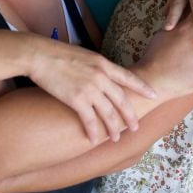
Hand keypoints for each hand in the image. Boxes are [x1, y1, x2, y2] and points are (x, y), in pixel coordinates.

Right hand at [27, 42, 156, 143]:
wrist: (39, 55)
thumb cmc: (56, 53)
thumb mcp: (83, 55)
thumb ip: (95, 66)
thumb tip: (101, 76)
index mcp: (103, 63)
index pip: (128, 77)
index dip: (142, 87)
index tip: (153, 95)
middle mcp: (101, 77)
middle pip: (122, 100)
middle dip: (130, 116)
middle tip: (135, 127)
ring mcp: (90, 89)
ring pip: (108, 113)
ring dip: (113, 128)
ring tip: (115, 138)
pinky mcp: (77, 99)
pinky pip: (89, 120)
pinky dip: (92, 131)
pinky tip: (93, 139)